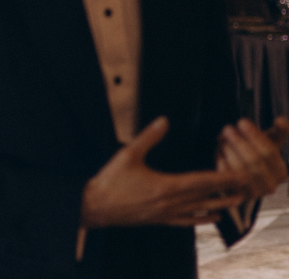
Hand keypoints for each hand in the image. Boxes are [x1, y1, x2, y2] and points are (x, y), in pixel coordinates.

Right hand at [81, 116, 248, 228]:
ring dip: (221, 206)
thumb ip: (148, 137)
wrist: (96, 206)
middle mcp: (171, 203)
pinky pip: (188, 222)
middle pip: (207, 197)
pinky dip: (203, 219)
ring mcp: (167, 214)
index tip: (239, 174)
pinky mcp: (161, 220)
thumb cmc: (111, 181)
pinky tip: (211, 216)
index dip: (223, 177)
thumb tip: (164, 120)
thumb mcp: (128, 154)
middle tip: (246, 186)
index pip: (202, 181)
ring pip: (200, 211)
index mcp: (166, 186)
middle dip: (228, 192)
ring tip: (237, 201)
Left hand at [217, 116, 288, 199]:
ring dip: (231, 152)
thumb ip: (278, 133)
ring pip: (242, 169)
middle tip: (228, 128)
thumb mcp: (267, 144)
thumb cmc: (254, 156)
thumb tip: (282, 120)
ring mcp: (255, 193)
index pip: (269, 151)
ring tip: (223, 140)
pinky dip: (224, 166)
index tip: (242, 122)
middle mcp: (271, 185)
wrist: (238, 180)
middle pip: (255, 160)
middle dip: (240, 142)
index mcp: (280, 171)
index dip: (255, 135)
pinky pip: (230, 180)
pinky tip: (220, 156)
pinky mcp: (238, 197)